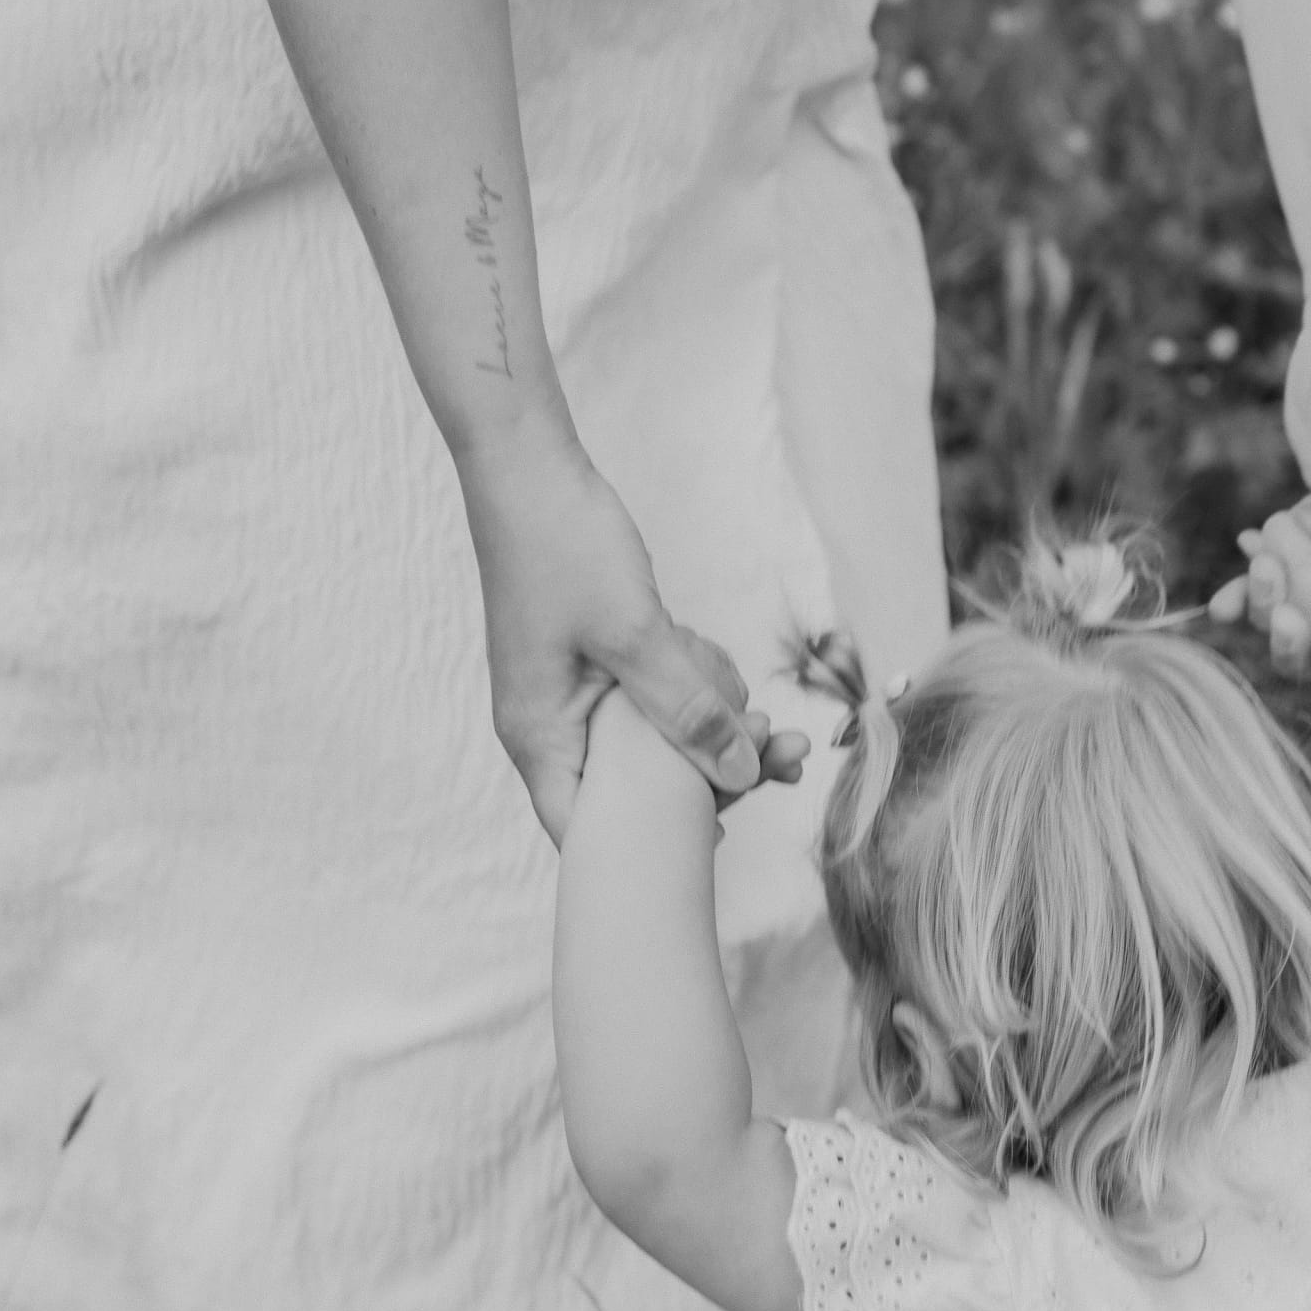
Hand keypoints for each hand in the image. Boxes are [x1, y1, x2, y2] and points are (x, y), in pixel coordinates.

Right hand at [467, 444, 769, 847]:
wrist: (525, 465)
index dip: (655, 844)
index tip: (730, 832)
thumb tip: (744, 774)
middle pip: (628, 791)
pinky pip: (641, 704)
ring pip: (643, 745)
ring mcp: (563, 695)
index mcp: (538, 737)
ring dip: (705, 736)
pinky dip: (687, 699)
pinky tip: (731, 685)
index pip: (588, 831)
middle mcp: (544, 728)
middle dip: (707, 782)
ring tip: (777, 730)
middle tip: (786, 761)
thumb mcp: (635, 633)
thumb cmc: (563, 546)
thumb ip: (687, 709)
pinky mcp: (586, 663)